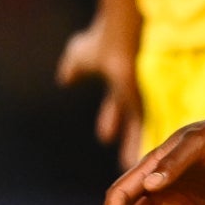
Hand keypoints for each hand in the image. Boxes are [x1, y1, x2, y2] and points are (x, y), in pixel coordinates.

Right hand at [55, 10, 141, 166]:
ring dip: (131, 148)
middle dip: (126, 138)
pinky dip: (134, 145)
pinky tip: (133, 162)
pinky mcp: (139, 103)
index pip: (114, 105)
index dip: (110, 119)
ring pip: (136, 129)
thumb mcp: (79, 56)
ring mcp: (137, 98)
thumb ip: (74, 67)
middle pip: (129, 121)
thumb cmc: (100, 41)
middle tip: (126, 161)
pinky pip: (138, 130)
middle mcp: (130, 92)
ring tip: (129, 167)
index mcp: (118, 80)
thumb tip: (65, 78)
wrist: (116, 37)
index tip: (106, 136)